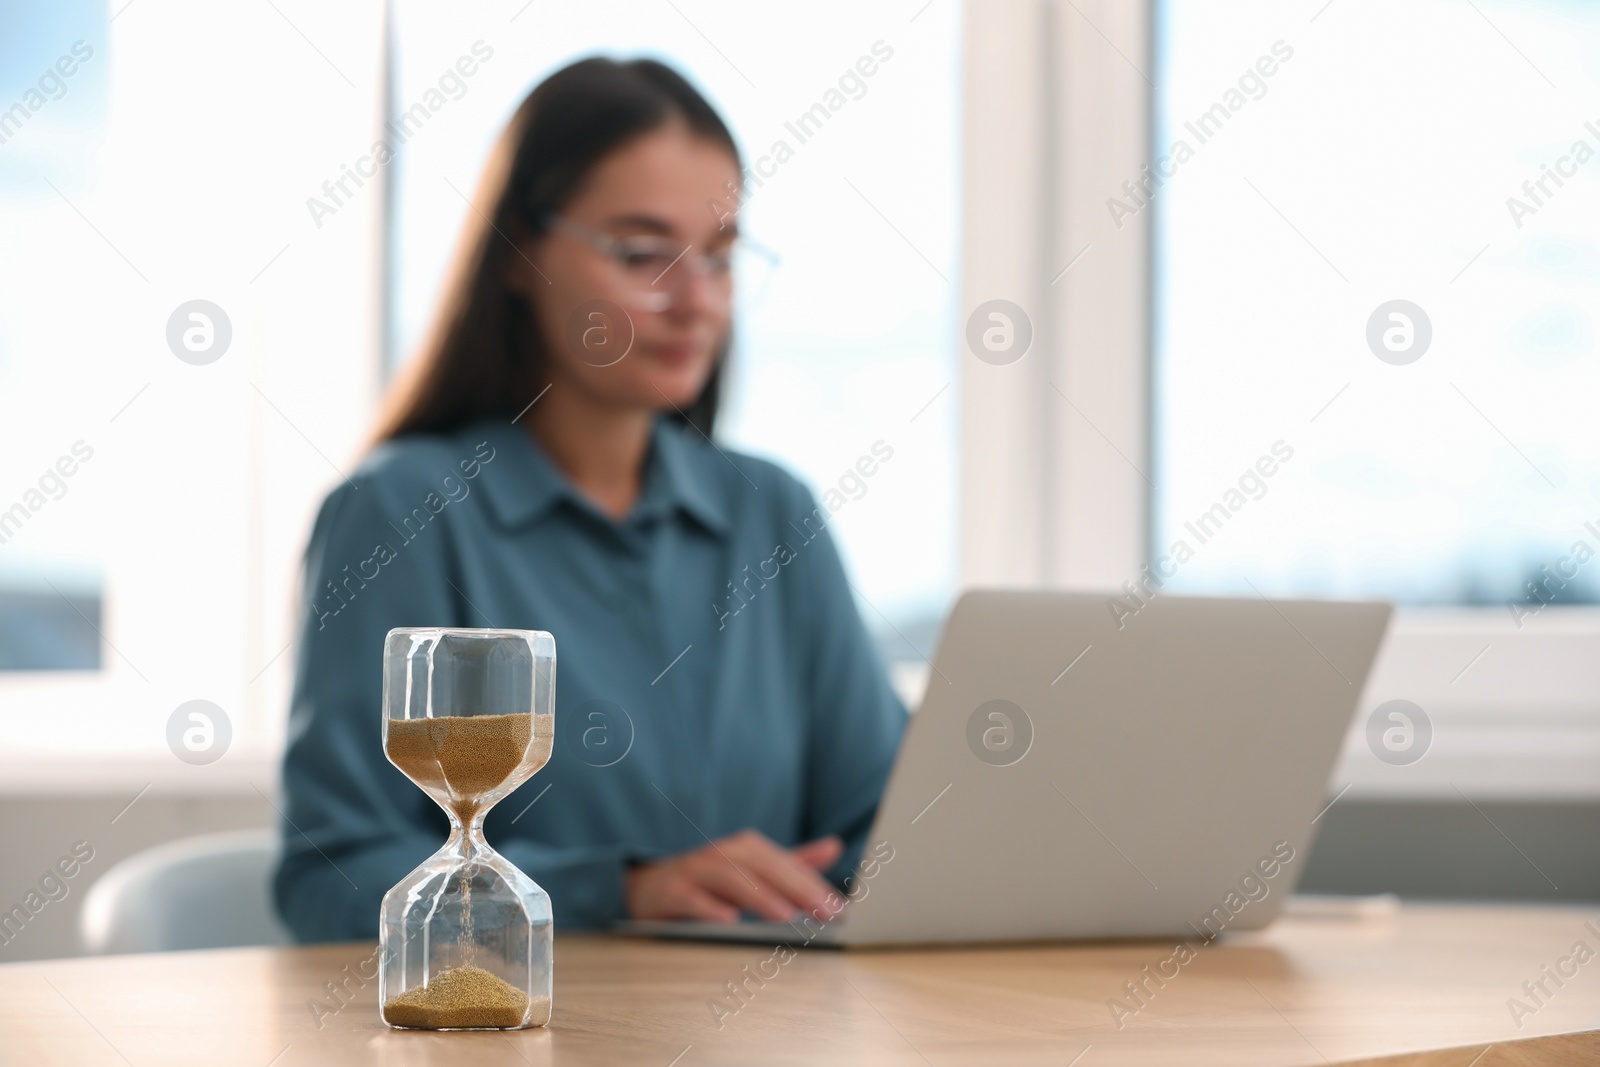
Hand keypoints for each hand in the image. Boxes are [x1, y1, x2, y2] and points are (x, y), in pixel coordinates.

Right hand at [625, 830, 843, 923]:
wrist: (649, 887)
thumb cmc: (709, 881)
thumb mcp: (752, 870)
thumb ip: (792, 862)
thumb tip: (834, 846)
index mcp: (746, 849)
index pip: (786, 864)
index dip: (814, 884)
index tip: (839, 908)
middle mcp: (723, 854)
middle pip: (763, 867)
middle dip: (797, 888)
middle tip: (825, 912)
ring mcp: (695, 870)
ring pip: (730, 877)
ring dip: (759, 896)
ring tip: (786, 916)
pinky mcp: (671, 891)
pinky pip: (690, 897)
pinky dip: (709, 907)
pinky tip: (728, 921)